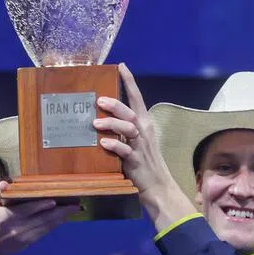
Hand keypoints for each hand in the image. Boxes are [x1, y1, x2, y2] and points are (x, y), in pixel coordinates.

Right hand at [0, 183, 79, 254]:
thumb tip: (5, 183)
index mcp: (6, 217)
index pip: (27, 209)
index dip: (41, 205)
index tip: (54, 200)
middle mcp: (18, 228)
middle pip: (42, 218)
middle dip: (59, 211)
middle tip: (74, 203)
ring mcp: (25, 236)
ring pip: (46, 225)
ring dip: (61, 217)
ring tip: (74, 209)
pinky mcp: (29, 241)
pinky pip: (45, 232)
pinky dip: (55, 224)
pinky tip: (64, 218)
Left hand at [93, 64, 195, 229]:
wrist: (158, 187)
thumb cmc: (143, 163)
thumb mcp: (134, 142)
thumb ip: (122, 129)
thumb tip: (99, 117)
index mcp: (144, 125)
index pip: (137, 99)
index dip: (130, 82)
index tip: (121, 66)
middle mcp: (143, 133)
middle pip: (131, 112)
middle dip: (116, 104)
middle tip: (99, 100)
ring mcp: (141, 147)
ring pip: (128, 129)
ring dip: (112, 124)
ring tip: (95, 124)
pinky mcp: (136, 162)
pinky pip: (126, 151)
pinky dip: (115, 146)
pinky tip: (104, 144)